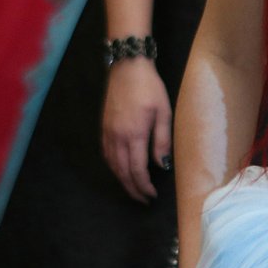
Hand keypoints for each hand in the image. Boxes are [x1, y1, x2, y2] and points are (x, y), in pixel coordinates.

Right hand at [102, 58, 171, 202]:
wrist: (128, 67)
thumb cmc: (150, 88)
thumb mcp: (163, 112)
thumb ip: (162, 140)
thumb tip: (162, 165)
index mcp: (134, 135)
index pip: (137, 170)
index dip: (143, 186)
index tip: (151, 196)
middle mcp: (117, 138)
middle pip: (122, 172)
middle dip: (133, 189)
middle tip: (143, 200)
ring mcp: (108, 133)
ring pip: (112, 165)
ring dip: (122, 180)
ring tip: (133, 189)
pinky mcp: (103, 127)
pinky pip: (106, 154)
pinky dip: (113, 167)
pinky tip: (120, 170)